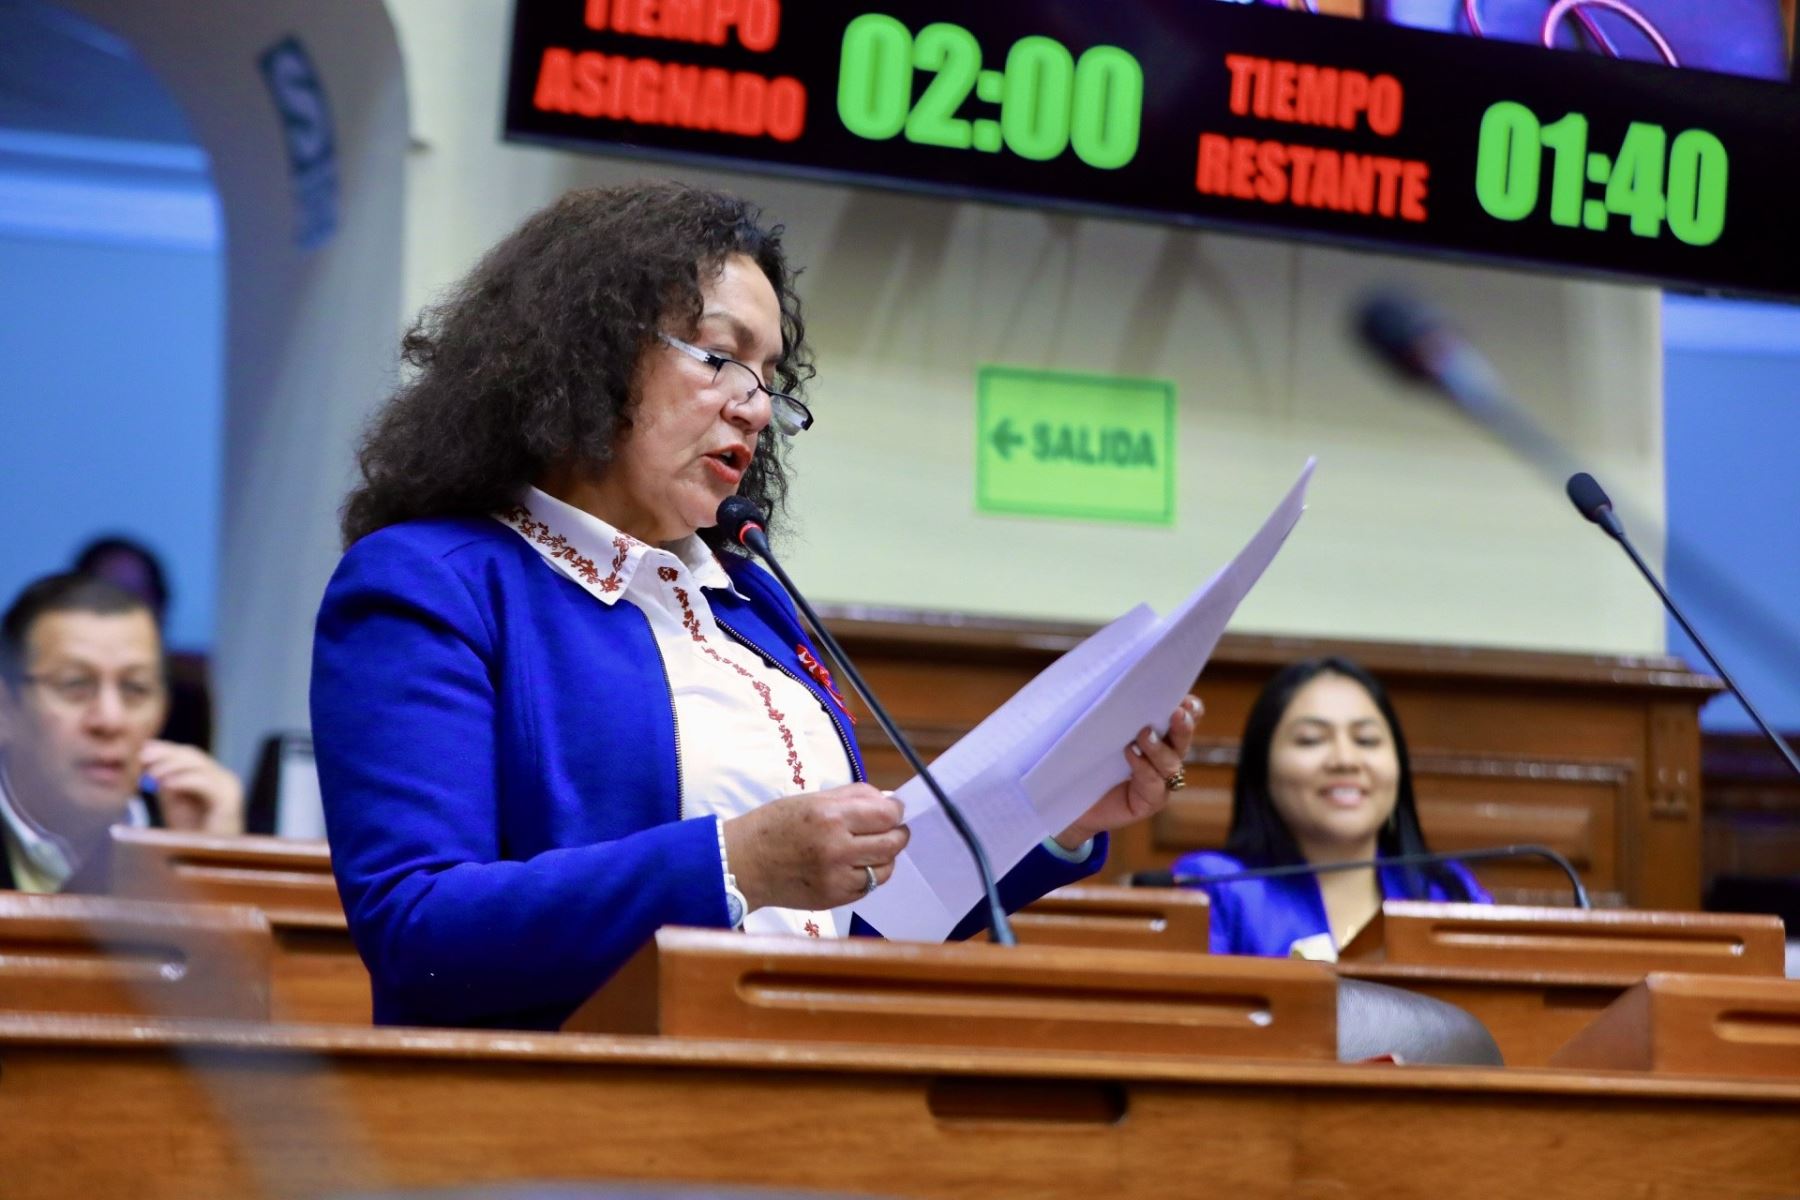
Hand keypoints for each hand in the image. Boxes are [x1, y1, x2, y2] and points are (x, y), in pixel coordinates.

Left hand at [140, 739, 243, 834]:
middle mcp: (224, 778)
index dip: (167, 749)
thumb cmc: (193, 836)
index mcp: (213, 778)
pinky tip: (166, 783)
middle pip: (194, 756)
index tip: (144, 749)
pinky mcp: (229, 800)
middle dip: (166, 754)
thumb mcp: (175, 804)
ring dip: (171, 766)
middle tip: (143, 757)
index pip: (190, 755)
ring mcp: (229, 787)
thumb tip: (149, 762)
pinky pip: (204, 783)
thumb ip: (166, 783)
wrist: (210, 861)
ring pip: (199, 765)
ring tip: (151, 773)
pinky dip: (183, 780)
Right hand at [723, 784, 909, 911]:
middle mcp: (837, 848)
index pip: (886, 815)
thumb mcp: (811, 799)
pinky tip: (853, 866)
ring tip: (870, 848)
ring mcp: (837, 877)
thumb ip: (852, 797)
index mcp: (830, 817)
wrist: (742, 864)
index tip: (893, 810)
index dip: (896, 811)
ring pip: (885, 869)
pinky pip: (867, 887)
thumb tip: (887, 801)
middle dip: (897, 833)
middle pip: (892, 843)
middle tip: (891, 829)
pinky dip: (867, 875)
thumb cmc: (773, 826)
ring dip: (884, 857)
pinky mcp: (834, 898)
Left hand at [1055, 694, 1202, 849]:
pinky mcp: (1148, 802)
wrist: (1067, 799)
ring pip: (1171, 763)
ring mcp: (1159, 782)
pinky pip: (1154, 785)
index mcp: (1157, 733)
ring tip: (1144, 735)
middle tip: (1176, 713)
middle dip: (1183, 725)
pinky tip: (1131, 755)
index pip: (1184, 718)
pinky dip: (1144, 769)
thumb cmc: (1082, 756)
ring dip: (1159, 748)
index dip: (1190, 709)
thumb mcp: (1095, 726)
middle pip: (1183, 739)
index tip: (1185, 700)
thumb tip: (1105, 670)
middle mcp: (1163, 757)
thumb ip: (1108, 707)